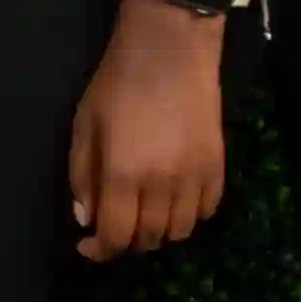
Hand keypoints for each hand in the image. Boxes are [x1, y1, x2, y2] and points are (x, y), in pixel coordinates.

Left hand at [68, 0, 229, 262]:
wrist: (170, 50)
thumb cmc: (118, 83)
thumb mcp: (85, 125)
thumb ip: (82, 175)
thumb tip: (86, 218)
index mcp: (123, 173)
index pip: (116, 235)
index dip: (101, 251)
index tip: (89, 247)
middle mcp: (162, 184)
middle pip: (148, 239)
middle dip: (127, 240)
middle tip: (115, 224)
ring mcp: (195, 178)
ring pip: (179, 232)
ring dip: (158, 231)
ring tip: (144, 213)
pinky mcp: (218, 168)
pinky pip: (206, 212)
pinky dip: (188, 215)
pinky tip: (173, 199)